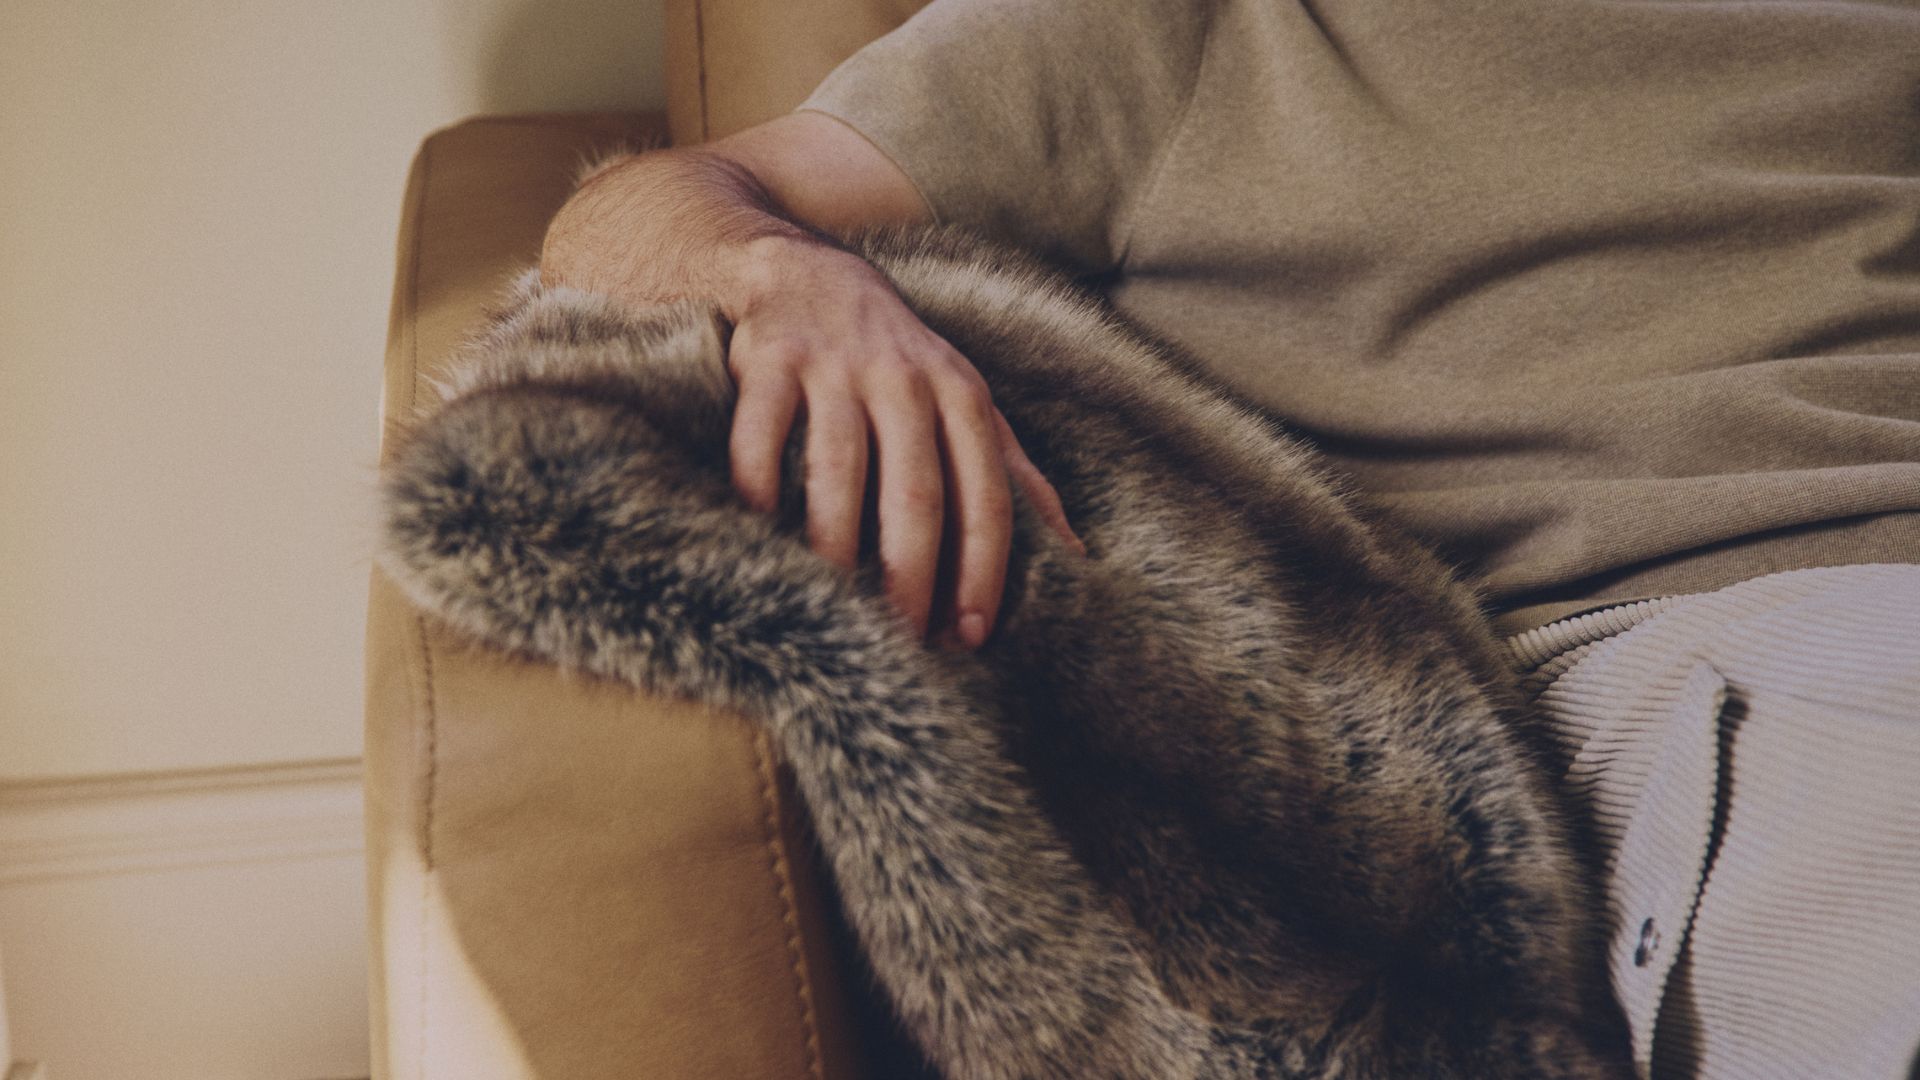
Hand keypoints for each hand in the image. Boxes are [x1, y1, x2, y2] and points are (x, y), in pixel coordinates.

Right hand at [727, 238, 1083, 647]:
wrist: (806, 274)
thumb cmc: (899, 363)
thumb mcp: (968, 404)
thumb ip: (1018, 476)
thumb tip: (1077, 555)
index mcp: (963, 396)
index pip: (985, 497)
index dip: (980, 570)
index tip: (968, 634)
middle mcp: (905, 379)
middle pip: (915, 493)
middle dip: (910, 575)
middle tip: (899, 641)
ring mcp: (835, 367)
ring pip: (837, 470)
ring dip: (833, 547)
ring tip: (826, 608)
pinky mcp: (770, 360)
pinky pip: (760, 436)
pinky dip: (757, 488)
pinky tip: (757, 537)